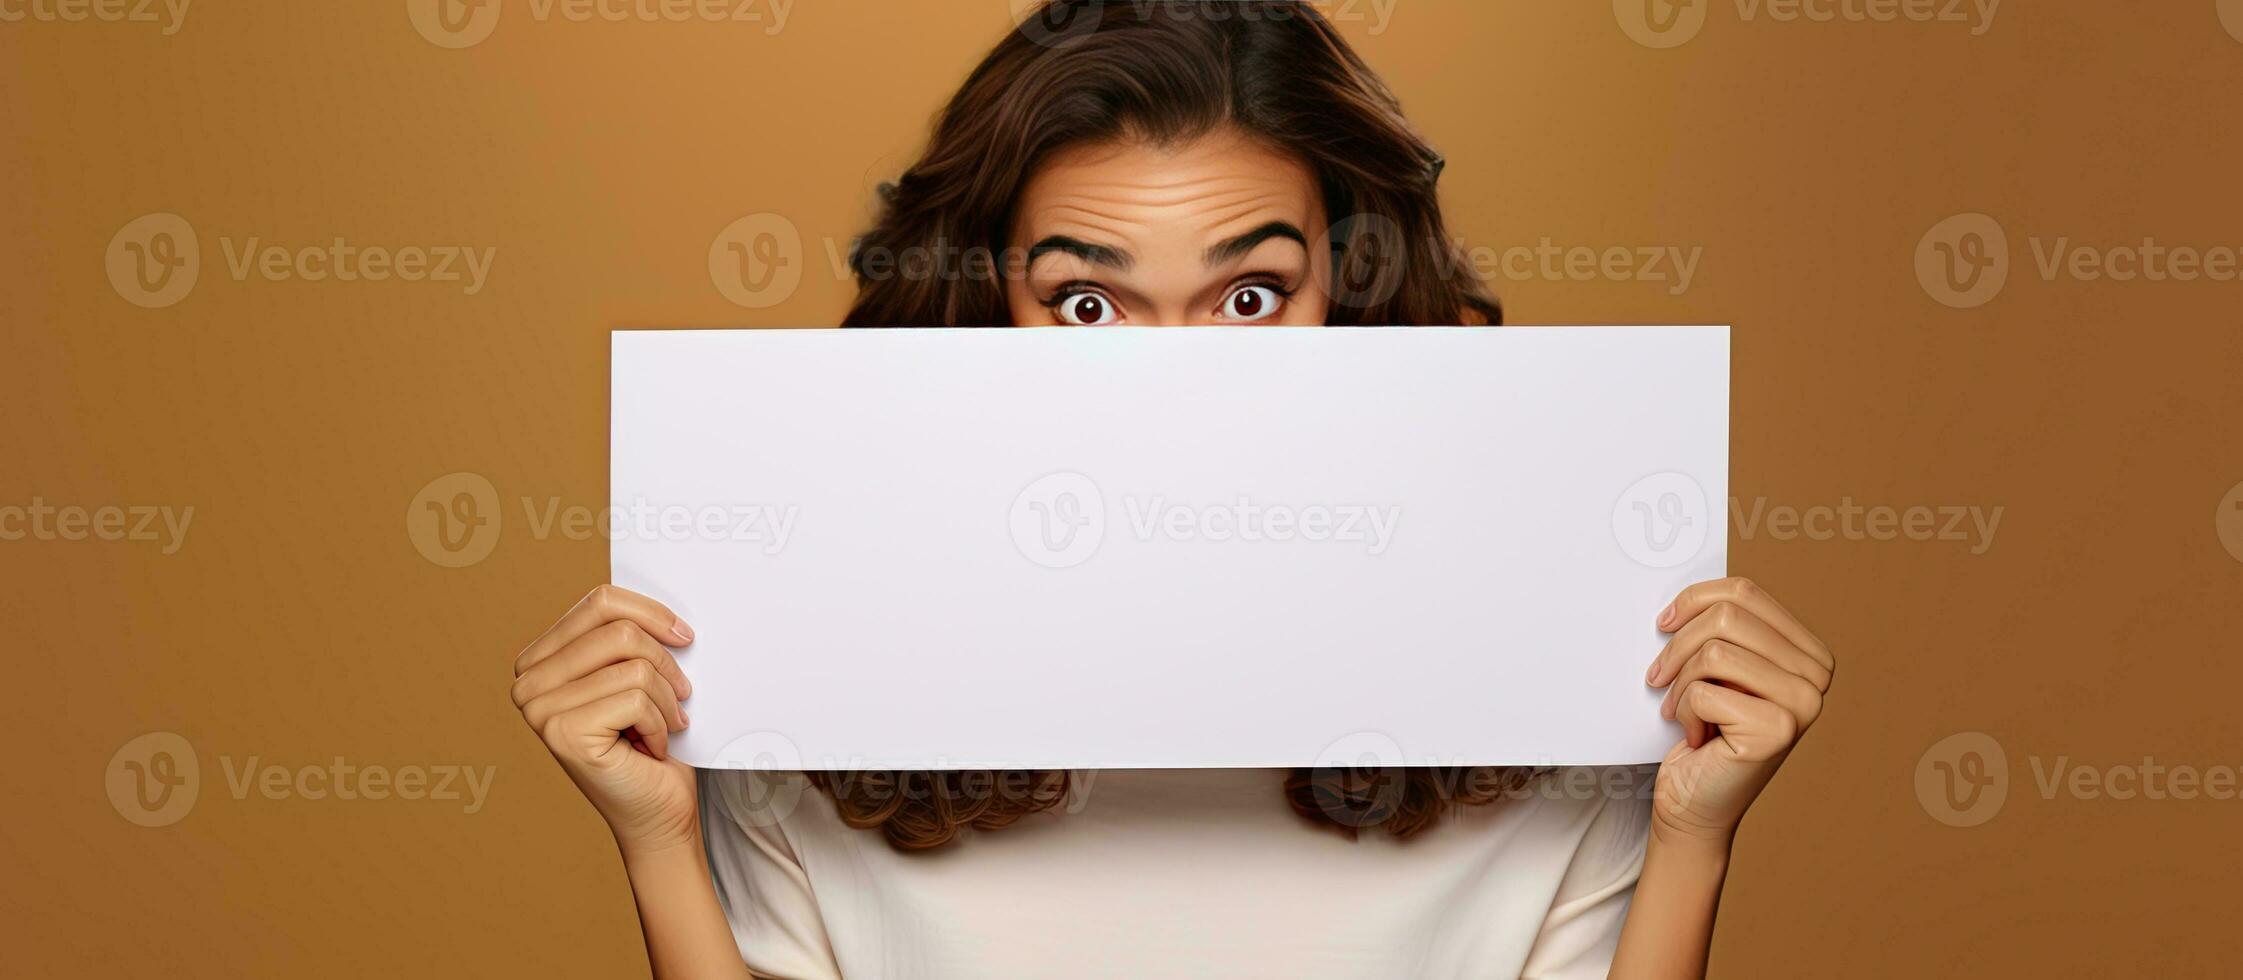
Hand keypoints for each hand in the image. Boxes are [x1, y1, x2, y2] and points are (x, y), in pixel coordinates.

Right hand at [512, 584, 702, 855]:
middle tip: (683, 694)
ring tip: (666, 725)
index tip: (685, 635)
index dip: (652, 612)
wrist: (658, 813)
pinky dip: (660, 724)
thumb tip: (664, 602)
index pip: (600, 602)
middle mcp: (527, 682)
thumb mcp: (637, 674)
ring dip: (667, 699)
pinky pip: (636, 698)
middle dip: (666, 661)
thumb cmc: (651, 743)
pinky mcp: (562, 733)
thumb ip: (631, 636)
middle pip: (618, 630)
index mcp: (540, 658)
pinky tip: (652, 748)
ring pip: (634, 665)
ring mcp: (539, 709)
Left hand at [1642, 576, 1833, 849]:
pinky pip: (1705, 691)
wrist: (1693, 804)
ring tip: (1681, 710)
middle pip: (1728, 616)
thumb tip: (1688, 594)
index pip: (1745, 592)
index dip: (1693, 600)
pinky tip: (1696, 736)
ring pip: (1715, 650)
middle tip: (1660, 677)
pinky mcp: (1777, 730)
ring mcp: (1803, 704)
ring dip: (1680, 683)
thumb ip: (1723, 629)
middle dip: (1679, 645)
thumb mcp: (1718, 669)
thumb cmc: (1702, 733)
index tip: (1664, 623)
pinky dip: (1683, 712)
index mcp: (1808, 651)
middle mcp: (1816, 675)